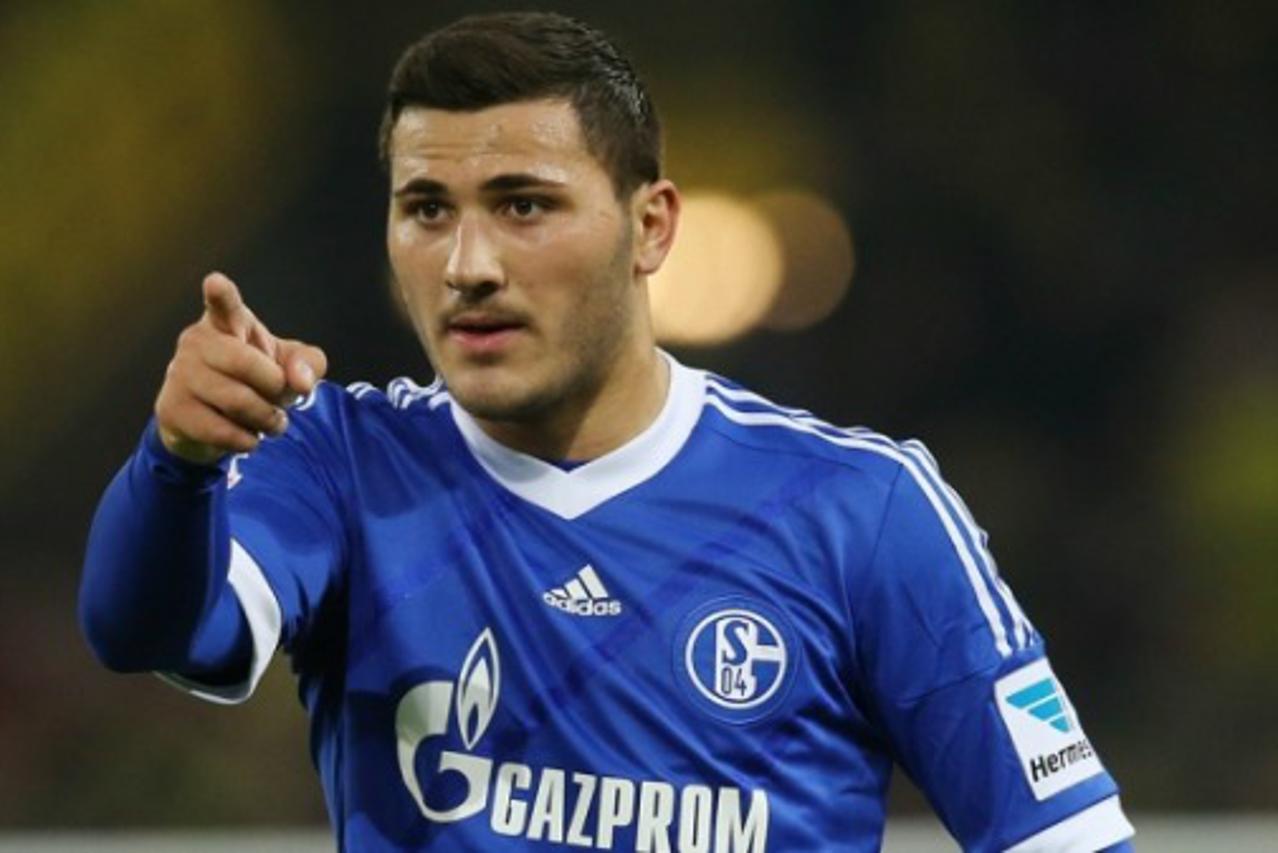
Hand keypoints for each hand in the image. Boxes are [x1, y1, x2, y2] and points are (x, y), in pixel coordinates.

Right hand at [154, 272, 327, 464]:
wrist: (212, 421)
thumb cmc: (257, 381)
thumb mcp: (290, 366)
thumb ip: (308, 364)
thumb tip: (301, 382)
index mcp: (227, 321)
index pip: (224, 305)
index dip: (221, 294)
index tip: (216, 282)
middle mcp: (196, 341)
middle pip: (246, 364)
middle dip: (274, 387)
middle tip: (280, 397)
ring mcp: (179, 374)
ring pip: (236, 401)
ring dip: (266, 419)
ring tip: (271, 422)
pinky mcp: (171, 409)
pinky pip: (221, 431)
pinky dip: (247, 440)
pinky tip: (249, 437)